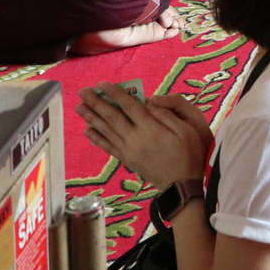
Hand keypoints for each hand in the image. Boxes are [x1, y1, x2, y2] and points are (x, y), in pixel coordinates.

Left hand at [76, 84, 211, 188]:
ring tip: (79, 107)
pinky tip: (88, 130)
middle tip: (82, 91)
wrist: (182, 185)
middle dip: (96, 103)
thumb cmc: (189, 154)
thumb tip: (150, 101)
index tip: (102, 84)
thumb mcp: (187, 130)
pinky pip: (108, 147)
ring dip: (91, 118)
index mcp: (151, 130)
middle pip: (112, 118)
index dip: (115, 94)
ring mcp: (129, 151)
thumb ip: (168, 114)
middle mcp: (135, 139)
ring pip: (106, 131)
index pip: (129, 107)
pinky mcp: (127, 160)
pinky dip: (96, 138)